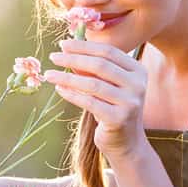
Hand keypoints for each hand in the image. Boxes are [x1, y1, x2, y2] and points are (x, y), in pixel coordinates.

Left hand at [45, 38, 148, 161]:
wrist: (126, 143)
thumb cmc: (113, 109)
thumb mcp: (107, 86)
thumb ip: (93, 69)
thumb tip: (68, 50)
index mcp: (138, 71)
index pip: (109, 51)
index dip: (84, 46)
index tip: (63, 44)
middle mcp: (138, 85)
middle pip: (100, 65)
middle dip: (73, 58)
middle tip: (53, 56)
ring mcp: (130, 103)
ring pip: (92, 84)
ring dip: (67, 77)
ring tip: (49, 74)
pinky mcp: (118, 119)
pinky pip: (89, 102)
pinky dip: (71, 94)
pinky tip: (59, 89)